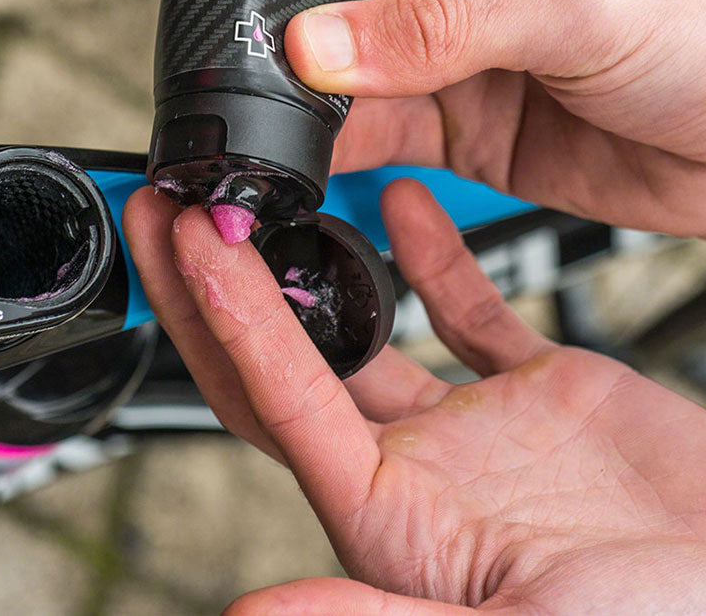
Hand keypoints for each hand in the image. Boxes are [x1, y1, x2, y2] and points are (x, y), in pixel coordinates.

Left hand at [123, 178, 705, 614]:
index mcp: (388, 515)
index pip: (274, 395)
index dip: (225, 313)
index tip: (187, 235)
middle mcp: (413, 463)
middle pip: (284, 354)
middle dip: (220, 278)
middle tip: (172, 196)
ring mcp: (469, 422)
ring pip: (366, 322)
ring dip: (314, 259)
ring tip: (262, 189)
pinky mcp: (532, 388)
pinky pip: (467, 306)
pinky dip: (431, 254)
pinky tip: (400, 197)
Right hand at [284, 0, 705, 240]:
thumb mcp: (569, 11)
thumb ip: (438, 32)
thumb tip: (318, 48)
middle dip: (287, 36)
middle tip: (229, 70)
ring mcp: (453, 57)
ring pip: (349, 73)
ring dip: (306, 99)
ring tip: (250, 122)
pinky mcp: (461, 124)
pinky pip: (379, 132)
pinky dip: (339, 149)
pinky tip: (302, 161)